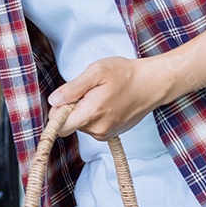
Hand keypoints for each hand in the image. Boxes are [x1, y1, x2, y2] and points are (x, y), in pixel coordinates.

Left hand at [47, 56, 170, 139]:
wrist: (152, 83)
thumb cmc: (125, 74)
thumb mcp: (95, 72)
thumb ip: (72, 89)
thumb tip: (53, 101)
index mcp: (91, 114)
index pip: (59, 126)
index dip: (57, 112)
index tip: (65, 98)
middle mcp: (98, 129)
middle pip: (69, 125)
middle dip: (71, 109)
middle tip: (86, 92)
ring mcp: (106, 133)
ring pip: (80, 125)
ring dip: (83, 111)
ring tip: (99, 95)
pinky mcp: (112, 133)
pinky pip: (92, 127)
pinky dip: (93, 116)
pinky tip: (105, 103)